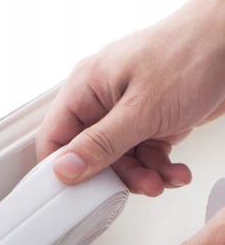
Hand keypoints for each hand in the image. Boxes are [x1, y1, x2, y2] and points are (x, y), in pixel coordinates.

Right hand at [37, 0, 224, 195]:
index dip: (60, 167)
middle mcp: (102, 99)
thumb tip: (63, 168)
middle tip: (134, 186)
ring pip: (120, 158)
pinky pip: (145, 152)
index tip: (74, 191)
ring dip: (143, 174)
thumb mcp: (141, 109)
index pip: (54, 136)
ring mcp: (128, 109)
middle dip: (116, 174)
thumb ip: (100, 143)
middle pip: (90, 153)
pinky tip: (175, 171)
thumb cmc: (191, 53)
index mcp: (85, 87)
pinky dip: (160, 166)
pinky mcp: (153, 117)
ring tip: (162, 180)